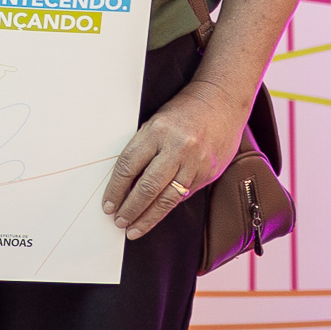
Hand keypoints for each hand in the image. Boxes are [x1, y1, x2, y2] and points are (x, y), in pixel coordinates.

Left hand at [100, 79, 245, 238]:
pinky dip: (168, 206)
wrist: (222, 100)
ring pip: (166, 199)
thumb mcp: (156, 122)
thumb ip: (144, 150)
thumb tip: (126, 182)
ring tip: (134, 228)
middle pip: (147, 188)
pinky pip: (184, 194)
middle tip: (119, 222)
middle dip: (130, 209)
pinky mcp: (208, 172)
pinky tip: (157, 214)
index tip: (108, 204)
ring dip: (148, 217)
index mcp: (156, 131)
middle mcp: (176, 148)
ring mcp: (194, 162)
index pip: (128, 166)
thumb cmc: (184, 110)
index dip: (115, 189)